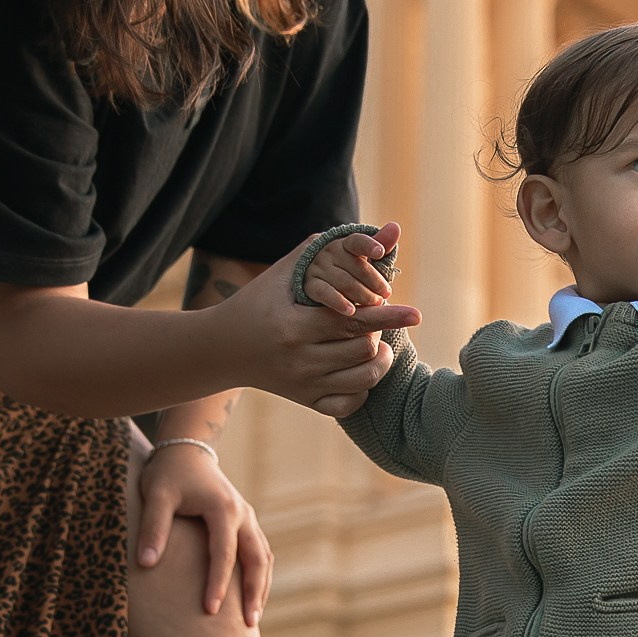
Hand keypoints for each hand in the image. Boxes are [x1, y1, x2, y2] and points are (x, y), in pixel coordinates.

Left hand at [135, 441, 272, 625]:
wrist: (186, 450)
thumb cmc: (167, 474)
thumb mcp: (156, 496)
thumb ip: (153, 528)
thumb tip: (145, 563)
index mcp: (223, 509)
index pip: (224, 553)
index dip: (217, 583)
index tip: (210, 611)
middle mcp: (243, 515)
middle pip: (258, 560)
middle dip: (254, 594)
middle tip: (248, 625)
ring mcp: (248, 519)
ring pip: (264, 558)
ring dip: (261, 588)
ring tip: (252, 619)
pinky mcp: (246, 523)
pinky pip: (261, 553)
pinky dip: (260, 577)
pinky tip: (251, 597)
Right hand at [215, 229, 419, 419]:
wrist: (222, 348)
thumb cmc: (258, 301)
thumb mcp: (285, 272)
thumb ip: (328, 249)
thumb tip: (384, 232)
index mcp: (293, 327)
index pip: (353, 321)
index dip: (387, 316)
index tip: (415, 314)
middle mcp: (299, 361)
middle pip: (362, 349)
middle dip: (377, 332)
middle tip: (374, 320)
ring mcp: (303, 386)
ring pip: (363, 378)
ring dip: (378, 359)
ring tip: (376, 344)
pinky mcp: (306, 402)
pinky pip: (350, 403)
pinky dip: (364, 387)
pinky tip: (360, 369)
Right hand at [300, 220, 401, 320]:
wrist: (314, 278)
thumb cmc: (348, 268)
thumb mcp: (364, 256)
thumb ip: (380, 243)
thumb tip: (395, 227)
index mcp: (345, 244)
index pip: (357, 241)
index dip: (369, 245)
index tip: (380, 252)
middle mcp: (330, 252)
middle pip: (355, 265)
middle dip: (374, 280)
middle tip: (386, 293)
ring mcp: (319, 268)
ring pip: (344, 281)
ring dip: (362, 294)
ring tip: (376, 303)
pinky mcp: (309, 285)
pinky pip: (325, 292)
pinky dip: (338, 302)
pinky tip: (351, 311)